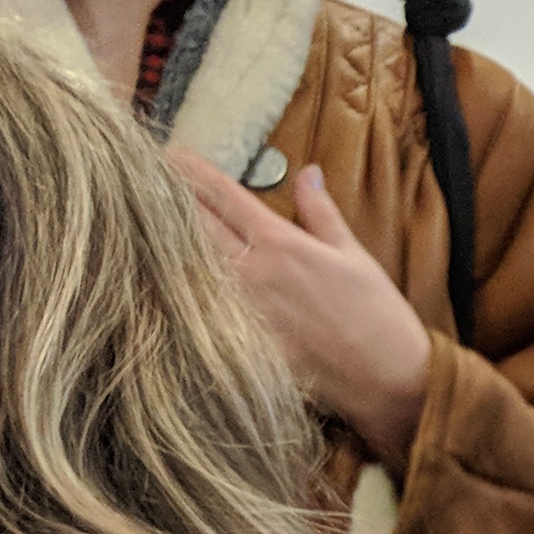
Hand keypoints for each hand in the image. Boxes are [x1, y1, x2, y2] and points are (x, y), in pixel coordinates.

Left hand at [174, 153, 433, 469]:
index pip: (223, 196)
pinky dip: (181, 289)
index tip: (172, 153)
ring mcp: (239, 308)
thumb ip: (322, 212)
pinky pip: (199, 308)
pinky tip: (162, 279)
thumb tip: (307, 172)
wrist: (388, 379)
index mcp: (280, 242)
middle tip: (146, 180)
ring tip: (145, 223)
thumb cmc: (379, 314)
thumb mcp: (355, 255)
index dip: (193, 171)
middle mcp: (251, 271)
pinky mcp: (238, 341)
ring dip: (168, 242)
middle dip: (170, 199)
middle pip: (193, 225)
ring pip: (188, 265)